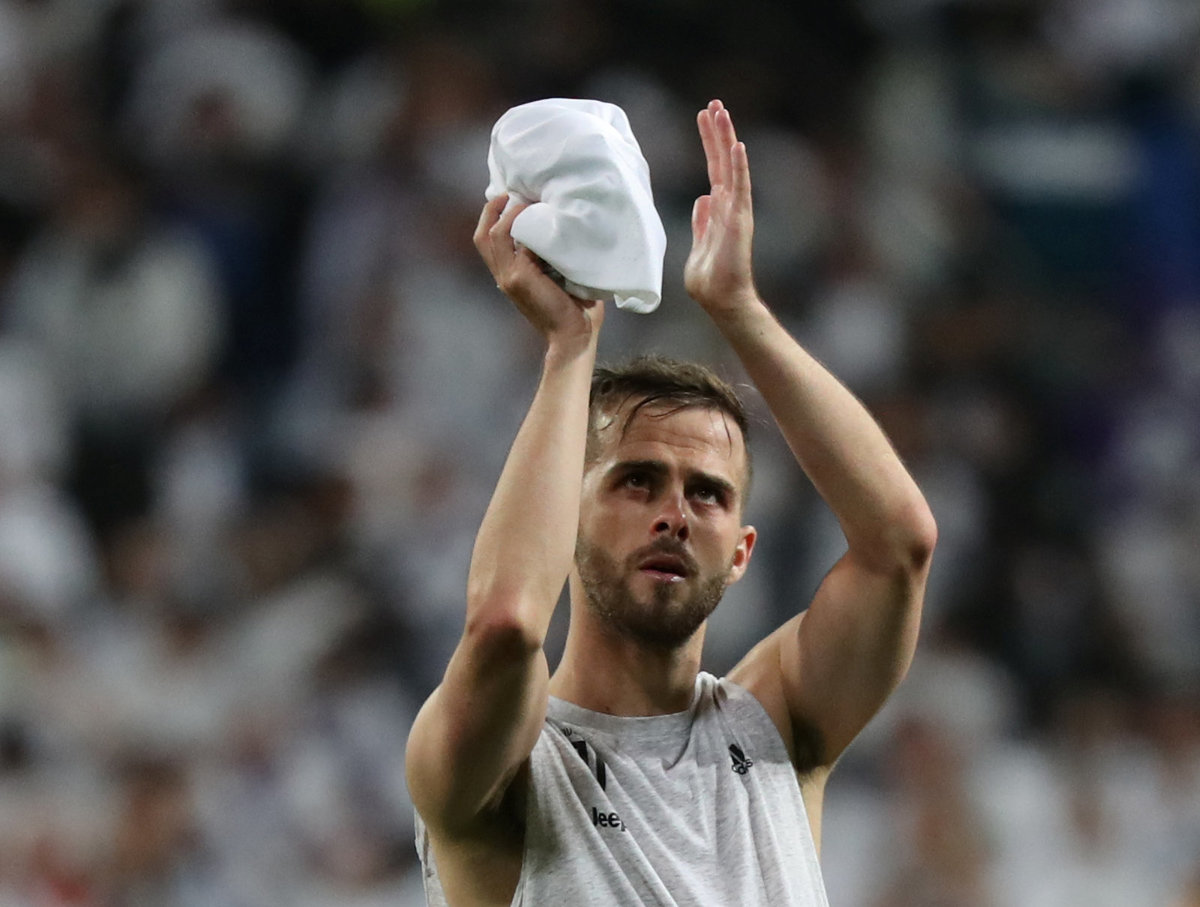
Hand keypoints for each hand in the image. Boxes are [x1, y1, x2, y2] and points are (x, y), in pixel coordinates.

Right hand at [474, 195, 603, 348]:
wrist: (574, 334)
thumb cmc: (575, 306)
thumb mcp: (558, 275)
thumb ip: (551, 254)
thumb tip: (563, 224)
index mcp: (510, 276)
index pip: (489, 242)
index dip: (493, 218)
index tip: (509, 199)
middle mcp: (504, 276)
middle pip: (482, 236)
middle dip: (491, 210)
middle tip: (508, 192)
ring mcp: (508, 277)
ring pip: (492, 235)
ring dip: (507, 214)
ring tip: (524, 200)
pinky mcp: (518, 277)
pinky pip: (510, 242)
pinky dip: (519, 224)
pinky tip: (536, 215)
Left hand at [683, 100, 758, 316]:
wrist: (722, 299)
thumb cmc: (710, 279)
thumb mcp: (698, 245)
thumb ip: (702, 222)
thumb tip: (702, 199)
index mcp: (718, 209)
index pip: (714, 168)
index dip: (709, 142)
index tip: (704, 116)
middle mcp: (730, 205)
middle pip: (722, 160)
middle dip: (717, 131)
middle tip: (713, 102)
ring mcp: (736, 210)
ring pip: (732, 166)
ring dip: (727, 138)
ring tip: (722, 110)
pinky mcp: (740, 220)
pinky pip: (740, 188)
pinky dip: (739, 167)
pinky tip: (738, 145)